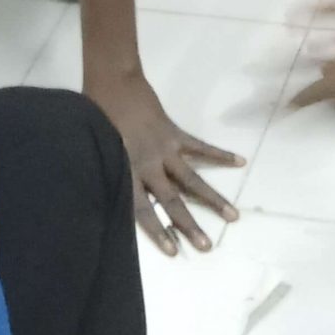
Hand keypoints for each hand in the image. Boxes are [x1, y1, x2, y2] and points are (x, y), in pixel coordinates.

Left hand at [84, 68, 242, 255]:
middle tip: (207, 246)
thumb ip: (109, 173)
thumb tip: (109, 198)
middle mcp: (148, 165)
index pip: (143, 210)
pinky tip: (239, 162)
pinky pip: (200, 147)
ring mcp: (165, 149)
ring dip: (213, 199)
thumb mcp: (95, 152)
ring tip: (233, 215)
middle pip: (173, 200)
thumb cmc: (95, 117)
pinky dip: (219, 155)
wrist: (113, 82)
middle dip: (190, 225)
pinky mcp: (175, 133)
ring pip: (192, 180)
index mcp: (126, 172)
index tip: (175, 251)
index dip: (158, 231)